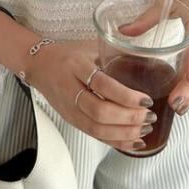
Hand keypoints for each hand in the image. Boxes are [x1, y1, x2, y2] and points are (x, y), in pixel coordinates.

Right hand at [35, 32, 152, 146]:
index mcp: (76, 67)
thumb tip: (147, 57)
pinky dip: (115, 142)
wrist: (39, 66)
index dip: (126, 96)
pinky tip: (133, 141)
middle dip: (128, 118)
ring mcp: (70, 109)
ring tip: (145, 129)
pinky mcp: (72, 121)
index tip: (146, 100)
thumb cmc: (68, 55)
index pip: (103, 86)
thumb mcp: (89, 47)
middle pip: (100, 113)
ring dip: (124, 134)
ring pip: (97, 129)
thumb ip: (114, 52)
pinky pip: (94, 136)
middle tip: (149, 117)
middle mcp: (71, 90)